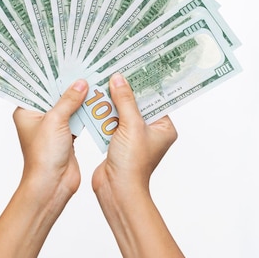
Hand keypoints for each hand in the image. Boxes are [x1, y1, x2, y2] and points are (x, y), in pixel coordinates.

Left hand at [0, 79, 88, 257]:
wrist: (52, 185)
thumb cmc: (44, 156)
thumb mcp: (56, 121)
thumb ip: (69, 100)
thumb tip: (81, 83)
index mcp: (26, 111)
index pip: (37, 86)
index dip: (50, 74)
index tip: (64, 60)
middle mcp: (38, 118)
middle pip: (54, 94)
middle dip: (68, 84)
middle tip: (82, 67)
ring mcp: (53, 127)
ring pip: (67, 106)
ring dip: (79, 97)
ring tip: (93, 78)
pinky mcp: (66, 136)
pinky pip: (76, 118)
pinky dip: (85, 111)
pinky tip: (97, 100)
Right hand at [91, 74, 195, 257]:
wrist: (116, 190)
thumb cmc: (132, 164)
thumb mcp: (130, 125)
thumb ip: (125, 100)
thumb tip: (119, 78)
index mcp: (163, 127)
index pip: (154, 98)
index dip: (143, 83)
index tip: (132, 67)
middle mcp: (151, 131)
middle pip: (137, 103)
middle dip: (124, 90)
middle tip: (114, 71)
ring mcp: (134, 137)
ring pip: (122, 111)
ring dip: (112, 101)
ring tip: (102, 81)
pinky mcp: (118, 142)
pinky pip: (112, 121)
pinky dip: (104, 113)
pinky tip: (95, 101)